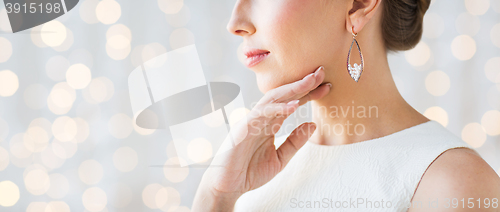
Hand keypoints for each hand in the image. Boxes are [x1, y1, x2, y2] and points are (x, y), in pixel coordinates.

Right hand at [192, 66, 330, 210]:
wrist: (228, 187)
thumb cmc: (250, 172)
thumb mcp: (280, 158)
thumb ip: (295, 142)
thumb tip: (313, 124)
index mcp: (269, 124)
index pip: (291, 103)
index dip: (309, 94)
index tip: (327, 87)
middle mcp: (261, 118)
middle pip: (284, 95)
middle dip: (303, 84)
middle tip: (321, 72)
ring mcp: (251, 121)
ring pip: (273, 98)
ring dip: (292, 88)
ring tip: (310, 81)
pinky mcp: (243, 128)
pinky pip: (262, 113)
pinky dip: (278, 108)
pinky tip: (294, 105)